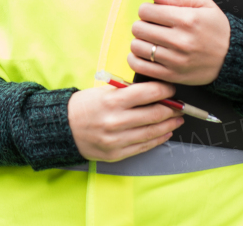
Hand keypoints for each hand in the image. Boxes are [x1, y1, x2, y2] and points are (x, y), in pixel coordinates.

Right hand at [67, 81, 183, 161]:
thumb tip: (155, 92)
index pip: (148, 93)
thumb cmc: (84, 105)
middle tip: (180, 106)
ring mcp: (117, 140)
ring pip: (152, 132)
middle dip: (171, 109)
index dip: (165, 90)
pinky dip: (158, 139)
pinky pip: (143, 147)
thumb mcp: (103, 91)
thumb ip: (127, 92)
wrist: (63, 128)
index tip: (171, 89)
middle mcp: (116, 121)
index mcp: (112, 101)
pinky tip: (165, 132)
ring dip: (169, 125)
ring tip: (177, 119)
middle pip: (154, 114)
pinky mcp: (117, 153)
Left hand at [127, 0, 230, 85]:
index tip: (154, 14)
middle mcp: (180, 40)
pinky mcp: (172, 75)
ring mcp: (176, 60)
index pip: (146, 11)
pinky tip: (144, 54)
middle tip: (152, 27)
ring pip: (137, 47)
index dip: (146, 10)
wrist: (232, 58)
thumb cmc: (217, 29)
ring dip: (139, 41)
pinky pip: (140, 66)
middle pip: (139, 28)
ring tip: (150, 40)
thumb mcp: (204, 4)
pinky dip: (136, 59)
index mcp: (187, 19)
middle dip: (142, 24)